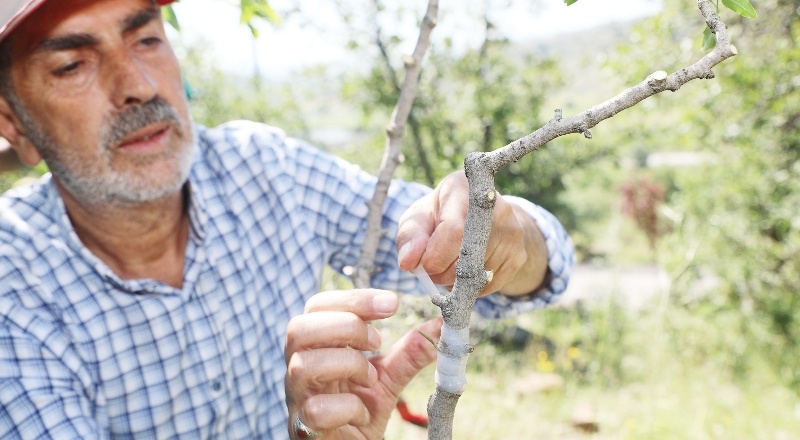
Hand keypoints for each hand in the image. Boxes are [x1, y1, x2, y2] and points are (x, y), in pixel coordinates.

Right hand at [284, 289, 441, 438]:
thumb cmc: (359, 409)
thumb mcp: (388, 375)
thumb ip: (410, 351)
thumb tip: (442, 324)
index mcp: (315, 346)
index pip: (318, 306)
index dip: (354, 299)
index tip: (392, 303)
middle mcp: (300, 366)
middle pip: (299, 328)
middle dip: (346, 326)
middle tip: (378, 341)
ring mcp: (298, 396)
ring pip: (303, 365)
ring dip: (347, 364)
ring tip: (371, 377)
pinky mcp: (305, 427)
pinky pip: (316, 410)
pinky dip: (346, 407)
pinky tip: (361, 412)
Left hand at [396, 171, 547, 295]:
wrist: (476, 217)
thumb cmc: (438, 216)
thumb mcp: (418, 219)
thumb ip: (409, 238)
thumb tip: (408, 262)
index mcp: (464, 190)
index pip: (454, 231)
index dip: (435, 257)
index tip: (423, 267)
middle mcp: (496, 208)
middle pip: (466, 257)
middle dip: (441, 273)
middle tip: (432, 270)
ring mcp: (512, 232)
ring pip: (477, 275)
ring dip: (455, 282)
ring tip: (449, 266)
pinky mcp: (519, 254)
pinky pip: (489, 285)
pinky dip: (471, 287)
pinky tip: (465, 271)